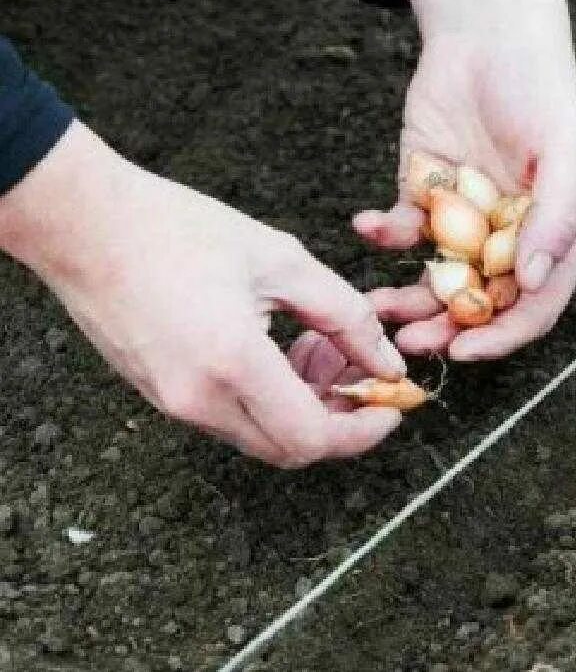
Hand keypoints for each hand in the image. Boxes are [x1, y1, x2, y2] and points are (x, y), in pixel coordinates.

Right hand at [0, 122, 405, 467]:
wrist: (85, 225)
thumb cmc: (177, 229)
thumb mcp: (279, 259)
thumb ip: (345, 314)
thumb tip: (386, 361)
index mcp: (232, 363)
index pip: (313, 438)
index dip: (363, 430)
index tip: (393, 406)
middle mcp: (197, 400)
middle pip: (289, 447)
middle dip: (338, 415)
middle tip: (357, 364)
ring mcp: (171, 403)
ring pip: (259, 432)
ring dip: (302, 403)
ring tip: (316, 342)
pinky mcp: (157, 394)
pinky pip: (228, 416)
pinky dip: (267, 396)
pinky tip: (277, 346)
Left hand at [354, 0, 575, 360]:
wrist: (487, 35)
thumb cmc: (540, 90)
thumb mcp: (565, 150)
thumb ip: (557, 217)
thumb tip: (532, 281)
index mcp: (553, 234)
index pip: (533, 305)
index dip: (502, 336)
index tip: (464, 351)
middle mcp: (508, 236)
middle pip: (479, 302)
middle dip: (446, 326)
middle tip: (410, 341)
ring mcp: (463, 218)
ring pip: (436, 277)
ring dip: (408, 297)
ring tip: (377, 305)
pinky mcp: (423, 193)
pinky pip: (401, 230)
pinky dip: (383, 235)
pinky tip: (369, 225)